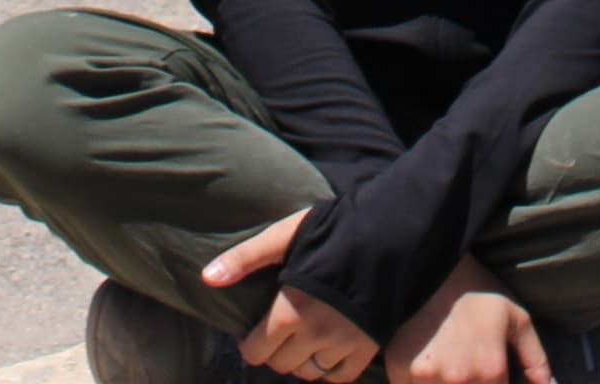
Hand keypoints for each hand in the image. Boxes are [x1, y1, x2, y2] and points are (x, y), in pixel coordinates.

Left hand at [206, 210, 380, 379]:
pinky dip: (330, 370)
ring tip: (306, 338)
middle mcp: (315, 334)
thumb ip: (245, 258)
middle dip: (276, 351)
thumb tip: (207, 277)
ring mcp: (344, 343)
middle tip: (282, 332)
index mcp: (290, 310)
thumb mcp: (286, 235)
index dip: (252, 343)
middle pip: (281, 365)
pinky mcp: (368, 347)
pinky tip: (328, 350)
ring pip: (309, 373)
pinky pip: (340, 377)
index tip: (257, 332)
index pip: (256, 352)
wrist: (391, 233)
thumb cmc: (334, 230)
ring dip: (303, 360)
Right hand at [386, 256, 550, 383]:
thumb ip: (535, 359)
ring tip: (450, 362)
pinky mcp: (399, 372)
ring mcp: (426, 378)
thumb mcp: (516, 319)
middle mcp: (459, 381)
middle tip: (468, 366)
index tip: (490, 375)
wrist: (429, 266)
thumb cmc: (476, 293)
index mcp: (490, 371)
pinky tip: (428, 363)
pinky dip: (421, 383)